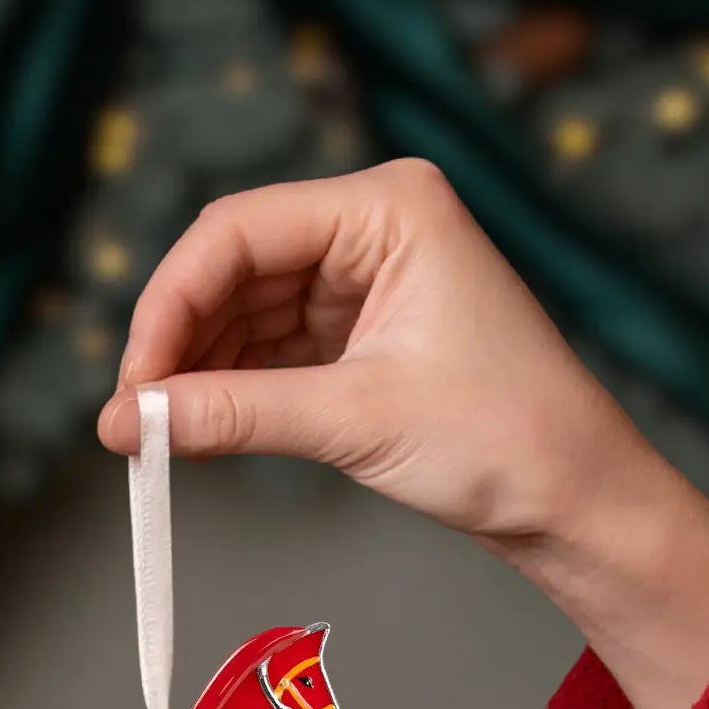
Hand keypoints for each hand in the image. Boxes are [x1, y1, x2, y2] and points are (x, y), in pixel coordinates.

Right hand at [97, 161, 708, 708]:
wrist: (580, 502)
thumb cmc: (508, 441)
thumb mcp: (354, 422)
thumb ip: (232, 414)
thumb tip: (128, 422)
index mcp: (389, 206)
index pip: (238, 231)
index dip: (169, 305)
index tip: (132, 381)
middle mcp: (374, 226)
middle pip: (233, 267)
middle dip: (177, 342)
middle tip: (130, 417)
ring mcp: (367, 277)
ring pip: (244, 310)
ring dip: (197, 370)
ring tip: (154, 436)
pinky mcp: (363, 330)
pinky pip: (271, 346)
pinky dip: (231, 387)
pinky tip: (195, 430)